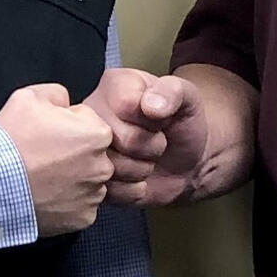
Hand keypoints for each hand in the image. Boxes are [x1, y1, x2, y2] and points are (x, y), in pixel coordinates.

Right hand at [0, 85, 113, 236]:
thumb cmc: (11, 141)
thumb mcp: (31, 96)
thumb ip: (59, 94)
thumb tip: (66, 104)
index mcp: (97, 135)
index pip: (90, 123)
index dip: (68, 125)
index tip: (49, 133)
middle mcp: (103, 167)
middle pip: (93, 154)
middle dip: (74, 153)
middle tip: (44, 155)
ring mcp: (93, 196)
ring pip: (88, 181)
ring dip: (72, 178)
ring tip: (43, 176)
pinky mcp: (82, 219)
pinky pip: (80, 206)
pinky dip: (66, 202)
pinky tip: (46, 194)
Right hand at [84, 68, 208, 206]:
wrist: (186, 161)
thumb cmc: (182, 123)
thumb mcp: (188, 99)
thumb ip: (173, 91)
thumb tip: (151, 106)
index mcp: (114, 85)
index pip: (126, 105)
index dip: (151, 120)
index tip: (160, 119)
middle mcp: (92, 113)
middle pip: (120, 139)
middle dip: (149, 147)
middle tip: (156, 141)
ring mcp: (87, 146)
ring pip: (112, 168)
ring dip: (141, 169)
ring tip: (147, 157)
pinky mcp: (90, 178)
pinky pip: (110, 191)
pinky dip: (132, 189)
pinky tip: (137, 176)